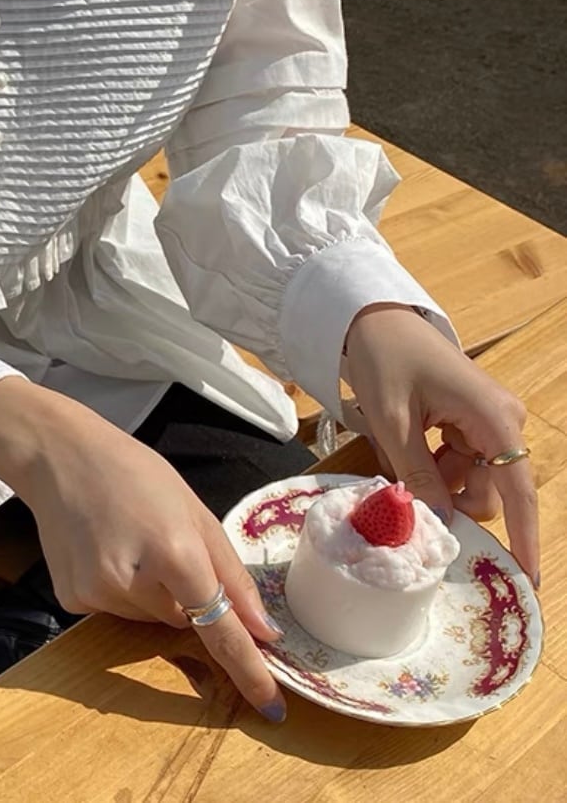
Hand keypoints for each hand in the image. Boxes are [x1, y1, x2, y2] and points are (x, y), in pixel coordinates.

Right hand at [0, 379, 286, 720]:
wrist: (59, 456)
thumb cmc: (135, 474)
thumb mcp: (194, 511)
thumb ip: (231, 574)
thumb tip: (263, 632)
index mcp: (174, 553)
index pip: (220, 630)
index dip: (249, 670)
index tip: (272, 708)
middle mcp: (134, 582)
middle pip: (181, 619)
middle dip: (182, 593)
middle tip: (159, 542)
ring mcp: (97, 594)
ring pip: (147, 618)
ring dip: (148, 592)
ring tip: (126, 541)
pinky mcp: (71, 599)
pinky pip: (113, 611)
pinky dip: (116, 590)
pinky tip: (100, 550)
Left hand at [344, 304, 539, 582]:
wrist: (372, 320)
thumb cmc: (385, 359)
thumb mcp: (394, 422)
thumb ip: (418, 475)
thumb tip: (441, 523)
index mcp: (495, 420)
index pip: (520, 492)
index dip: (524, 538)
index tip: (528, 579)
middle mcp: (502, 423)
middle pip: (487, 490)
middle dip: (449, 498)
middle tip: (403, 483)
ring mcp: (486, 422)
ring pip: (467, 480)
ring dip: (432, 479)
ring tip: (395, 449)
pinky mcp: (468, 422)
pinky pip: (454, 463)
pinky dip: (429, 465)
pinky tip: (402, 445)